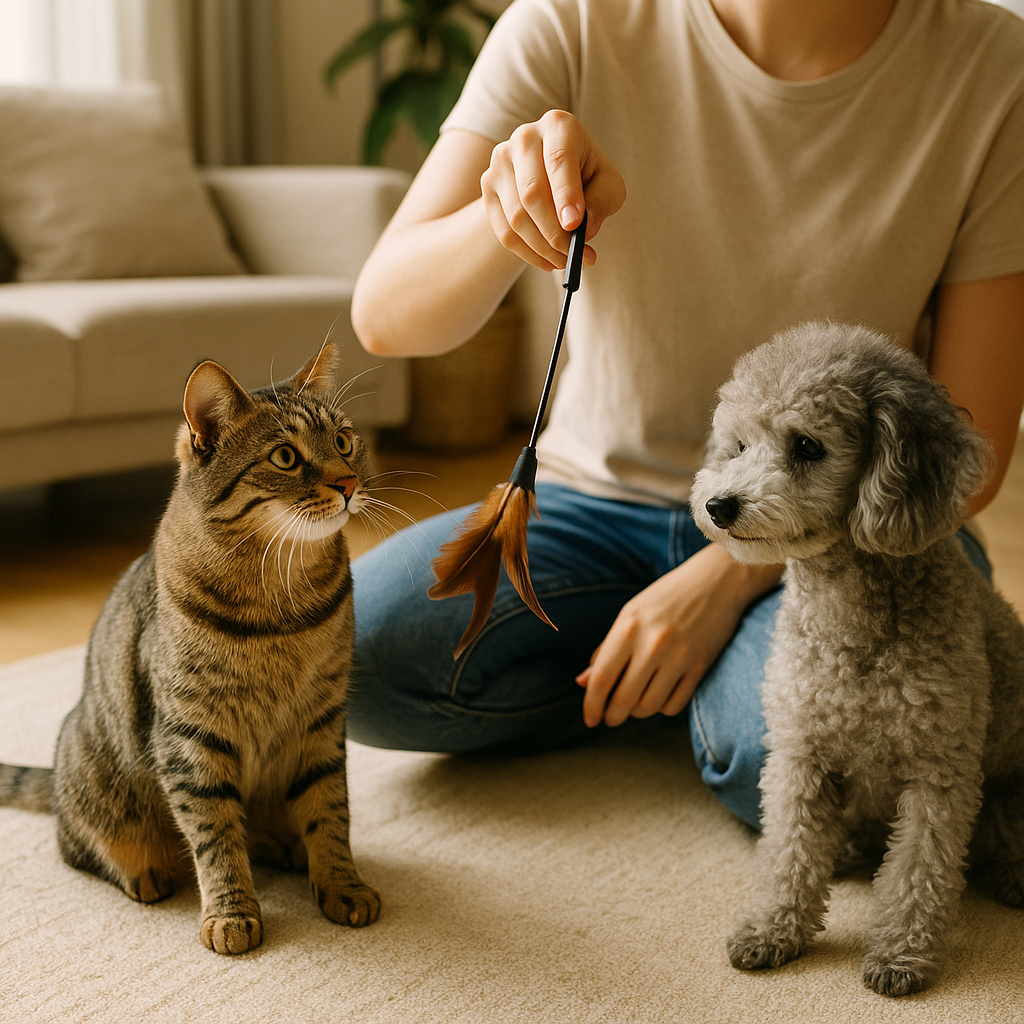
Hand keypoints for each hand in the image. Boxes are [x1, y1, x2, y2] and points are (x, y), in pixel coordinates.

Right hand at [480, 109, 625, 272]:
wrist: (553, 176)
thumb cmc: (587, 177)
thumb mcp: (608, 185)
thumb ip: (601, 202)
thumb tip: (581, 228)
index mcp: (558, 126)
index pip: (558, 160)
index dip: (565, 195)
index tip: (575, 226)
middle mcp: (524, 138)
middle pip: (532, 192)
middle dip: (555, 232)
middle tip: (575, 254)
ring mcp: (500, 162)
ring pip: (517, 217)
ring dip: (544, 248)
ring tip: (567, 261)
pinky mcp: (488, 187)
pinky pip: (505, 232)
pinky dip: (529, 254)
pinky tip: (549, 262)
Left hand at [576, 545, 782, 727]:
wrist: (716, 581)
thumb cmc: (666, 598)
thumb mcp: (630, 615)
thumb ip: (606, 649)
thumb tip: (583, 682)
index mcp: (628, 628)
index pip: (601, 678)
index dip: (591, 705)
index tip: (590, 718)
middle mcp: (652, 644)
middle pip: (623, 699)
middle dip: (612, 716)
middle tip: (609, 719)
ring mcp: (679, 656)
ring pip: (649, 706)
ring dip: (638, 713)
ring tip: (634, 706)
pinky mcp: (700, 666)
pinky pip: (675, 705)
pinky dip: (663, 708)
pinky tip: (659, 697)